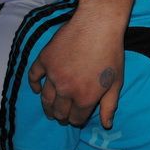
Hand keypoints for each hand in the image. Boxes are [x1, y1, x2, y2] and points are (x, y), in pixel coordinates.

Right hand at [28, 5, 124, 127]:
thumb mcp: (116, 82)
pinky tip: (38, 89)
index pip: (76, 118)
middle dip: (61, 117)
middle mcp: (66, 90)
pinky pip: (34, 77)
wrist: (98, 25)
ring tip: (49, 110)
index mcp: (85, 97)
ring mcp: (53, 75)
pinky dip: (34, 85)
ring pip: (45, 98)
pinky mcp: (45, 60)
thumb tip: (106, 124)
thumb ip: (109, 105)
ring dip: (47, 107)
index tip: (77, 119)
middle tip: (62, 117)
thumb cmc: (111, 53)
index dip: (77, 121)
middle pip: (59, 111)